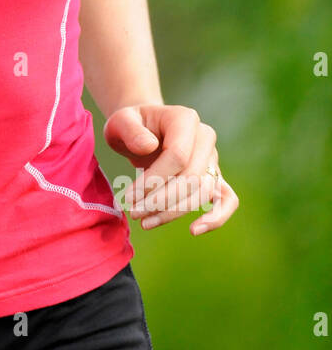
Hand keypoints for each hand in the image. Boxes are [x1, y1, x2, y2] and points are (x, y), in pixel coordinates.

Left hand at [103, 104, 238, 235]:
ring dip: (173, 212)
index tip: (130, 196)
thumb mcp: (120, 121)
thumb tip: (149, 146)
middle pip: (191, 177)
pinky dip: (216, 217)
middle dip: (161, 200)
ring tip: (145, 222)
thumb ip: (130, 131)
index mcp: (185, 119)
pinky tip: (194, 230)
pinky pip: (227, 199)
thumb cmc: (130, 126)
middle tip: (134, 212)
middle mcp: (205, 138)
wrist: (141, 131)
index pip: (178, 156)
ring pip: (202, 192)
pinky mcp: (214, 177)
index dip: (154, 180)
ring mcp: (212, 158)